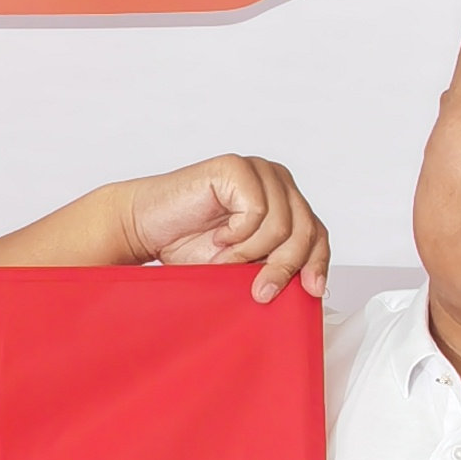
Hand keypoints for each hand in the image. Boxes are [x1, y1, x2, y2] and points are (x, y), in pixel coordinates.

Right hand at [111, 155, 327, 300]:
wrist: (143, 228)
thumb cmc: (187, 244)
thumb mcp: (242, 264)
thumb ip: (272, 265)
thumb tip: (306, 288)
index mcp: (283, 202)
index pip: (316, 232)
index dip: (317, 262)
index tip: (311, 290)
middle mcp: (276, 182)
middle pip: (304, 230)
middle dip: (283, 266)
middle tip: (261, 291)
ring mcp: (258, 171)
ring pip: (281, 225)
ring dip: (250, 253)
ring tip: (224, 259)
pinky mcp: (236, 168)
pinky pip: (256, 211)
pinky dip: (236, 234)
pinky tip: (217, 235)